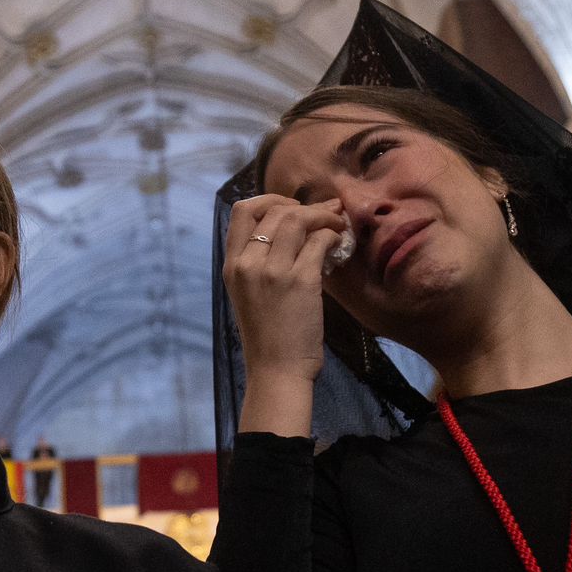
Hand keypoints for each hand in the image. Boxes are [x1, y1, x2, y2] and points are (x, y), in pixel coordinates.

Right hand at [223, 193, 346, 391]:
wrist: (277, 371)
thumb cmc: (267, 336)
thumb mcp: (248, 295)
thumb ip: (258, 263)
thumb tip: (290, 228)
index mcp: (232, 266)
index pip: (242, 211)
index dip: (269, 200)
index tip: (290, 208)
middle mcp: (248, 264)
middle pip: (275, 210)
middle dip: (305, 206)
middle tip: (326, 213)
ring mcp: (273, 271)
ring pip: (297, 219)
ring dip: (323, 216)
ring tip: (337, 225)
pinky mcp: (301, 281)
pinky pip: (319, 241)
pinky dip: (333, 235)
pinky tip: (339, 244)